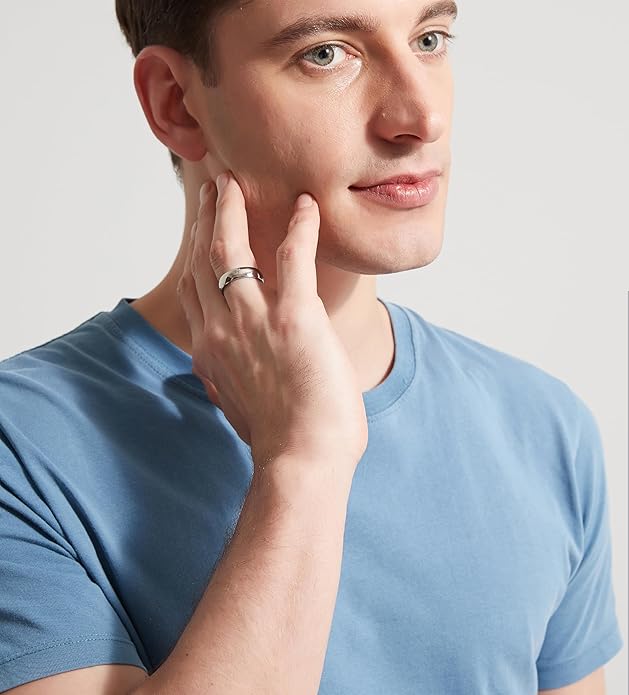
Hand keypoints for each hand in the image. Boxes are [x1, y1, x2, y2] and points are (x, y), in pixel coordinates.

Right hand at [177, 172, 368, 470]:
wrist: (301, 464)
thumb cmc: (279, 442)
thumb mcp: (237, 408)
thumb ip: (222, 382)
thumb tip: (214, 375)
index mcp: (209, 351)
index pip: (192, 290)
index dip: (192, 254)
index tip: (199, 231)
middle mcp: (221, 330)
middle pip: (201, 261)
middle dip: (204, 219)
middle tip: (212, 187)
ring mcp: (254, 322)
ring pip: (228, 249)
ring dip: (230, 210)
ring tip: (235, 181)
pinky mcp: (294, 318)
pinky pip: (293, 256)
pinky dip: (300, 227)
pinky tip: (308, 205)